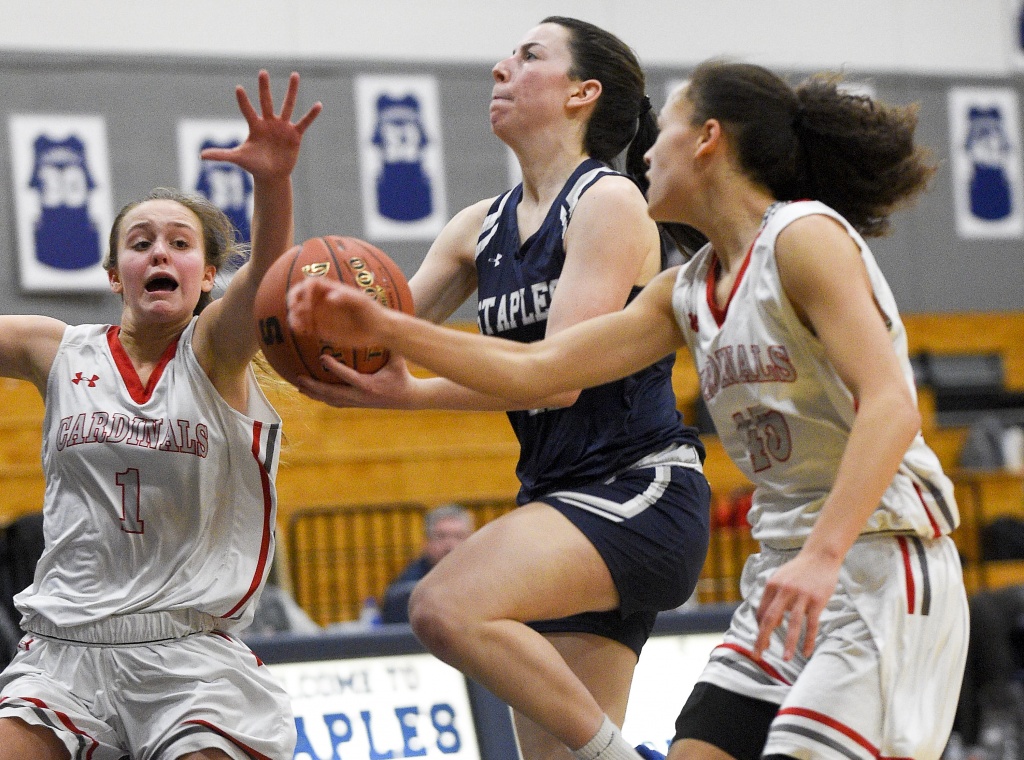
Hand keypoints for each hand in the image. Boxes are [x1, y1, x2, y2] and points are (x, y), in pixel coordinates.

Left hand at [200, 70, 321, 181]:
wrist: (271, 174)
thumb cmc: (253, 164)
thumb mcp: (238, 158)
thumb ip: (221, 155)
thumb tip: (200, 155)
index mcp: (255, 126)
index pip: (247, 110)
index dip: (243, 101)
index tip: (239, 88)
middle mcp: (268, 122)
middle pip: (266, 101)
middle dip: (264, 88)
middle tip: (262, 72)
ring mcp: (283, 127)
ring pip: (287, 105)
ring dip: (291, 91)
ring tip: (295, 75)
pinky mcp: (294, 135)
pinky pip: (304, 122)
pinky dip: (311, 115)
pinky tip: (318, 105)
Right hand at [287, 276, 390, 348]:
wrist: (380, 330)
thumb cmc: (373, 312)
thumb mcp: (362, 302)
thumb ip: (346, 297)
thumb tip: (329, 297)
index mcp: (332, 290)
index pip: (310, 283)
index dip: (304, 290)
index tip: (308, 303)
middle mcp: (324, 300)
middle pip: (299, 294)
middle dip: (293, 300)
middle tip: (296, 311)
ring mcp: (322, 315)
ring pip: (299, 311)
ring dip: (294, 316)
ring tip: (298, 326)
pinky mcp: (322, 329)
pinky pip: (305, 327)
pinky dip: (299, 328)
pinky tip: (302, 332)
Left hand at [295, 353, 417, 408]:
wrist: (408, 398)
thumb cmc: (402, 376)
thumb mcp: (398, 360)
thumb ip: (391, 345)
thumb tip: (386, 324)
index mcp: (369, 386)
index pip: (348, 377)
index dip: (334, 368)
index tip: (321, 358)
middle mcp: (360, 397)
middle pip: (332, 394)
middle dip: (314, 387)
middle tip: (299, 377)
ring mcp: (357, 403)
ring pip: (331, 400)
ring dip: (314, 393)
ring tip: (299, 385)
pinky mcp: (356, 405)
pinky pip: (335, 402)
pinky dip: (321, 398)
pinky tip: (310, 392)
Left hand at [753, 550, 838, 660]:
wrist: (820, 556)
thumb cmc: (798, 571)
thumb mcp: (780, 580)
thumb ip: (773, 599)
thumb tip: (770, 625)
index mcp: (772, 585)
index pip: (761, 612)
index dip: (760, 629)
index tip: (762, 643)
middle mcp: (784, 590)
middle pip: (770, 619)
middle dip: (762, 639)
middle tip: (758, 656)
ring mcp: (802, 595)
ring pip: (793, 624)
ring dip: (789, 644)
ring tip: (786, 659)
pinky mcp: (817, 600)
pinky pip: (812, 624)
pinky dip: (809, 639)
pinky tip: (806, 652)